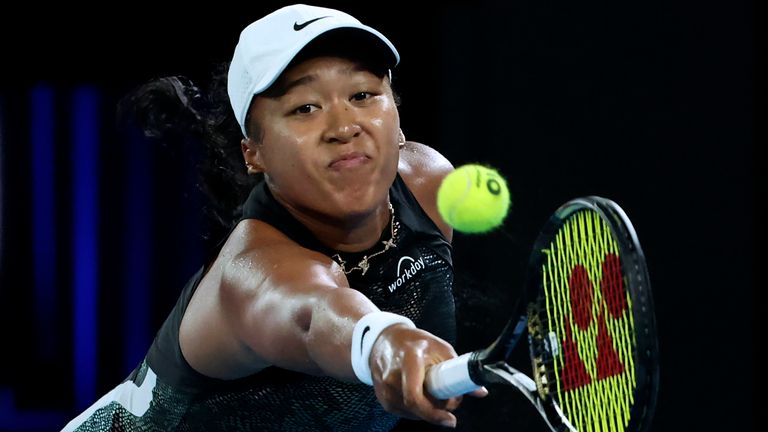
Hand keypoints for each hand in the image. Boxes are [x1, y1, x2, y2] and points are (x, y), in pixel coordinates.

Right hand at [369, 324, 487, 427]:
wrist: (384, 340)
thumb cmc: (414, 342)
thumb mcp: (440, 349)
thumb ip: (459, 370)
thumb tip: (480, 392)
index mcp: (408, 361)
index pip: (415, 397)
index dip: (434, 413)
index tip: (451, 419)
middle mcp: (391, 377)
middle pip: (418, 408)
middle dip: (439, 409)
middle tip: (450, 398)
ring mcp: (384, 390)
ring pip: (413, 413)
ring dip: (429, 409)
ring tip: (433, 390)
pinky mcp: (383, 399)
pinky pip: (406, 412)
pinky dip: (418, 408)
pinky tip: (421, 392)